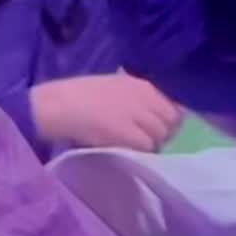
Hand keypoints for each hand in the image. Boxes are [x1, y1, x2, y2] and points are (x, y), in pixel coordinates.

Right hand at [31, 72, 181, 150]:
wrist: (61, 105)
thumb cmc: (83, 94)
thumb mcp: (117, 85)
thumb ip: (138, 96)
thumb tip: (155, 112)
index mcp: (143, 85)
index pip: (174, 105)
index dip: (171, 118)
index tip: (164, 127)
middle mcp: (145, 98)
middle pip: (171, 121)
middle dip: (166, 133)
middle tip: (152, 140)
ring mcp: (137, 115)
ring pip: (161, 135)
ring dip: (154, 144)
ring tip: (139, 147)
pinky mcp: (127, 133)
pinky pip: (147, 146)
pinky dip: (143, 151)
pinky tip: (131, 150)